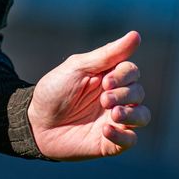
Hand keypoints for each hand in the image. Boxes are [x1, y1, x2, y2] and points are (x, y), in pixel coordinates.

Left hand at [27, 30, 149, 160]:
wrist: (35, 123)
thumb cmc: (54, 91)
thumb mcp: (78, 68)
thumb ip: (108, 54)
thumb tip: (136, 35)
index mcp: (108, 77)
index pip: (132, 71)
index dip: (125, 75)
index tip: (105, 81)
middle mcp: (116, 98)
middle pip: (139, 92)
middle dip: (124, 94)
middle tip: (103, 99)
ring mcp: (114, 120)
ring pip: (143, 116)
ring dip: (132, 114)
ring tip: (112, 113)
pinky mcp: (110, 142)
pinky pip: (131, 140)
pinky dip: (123, 135)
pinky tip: (105, 130)